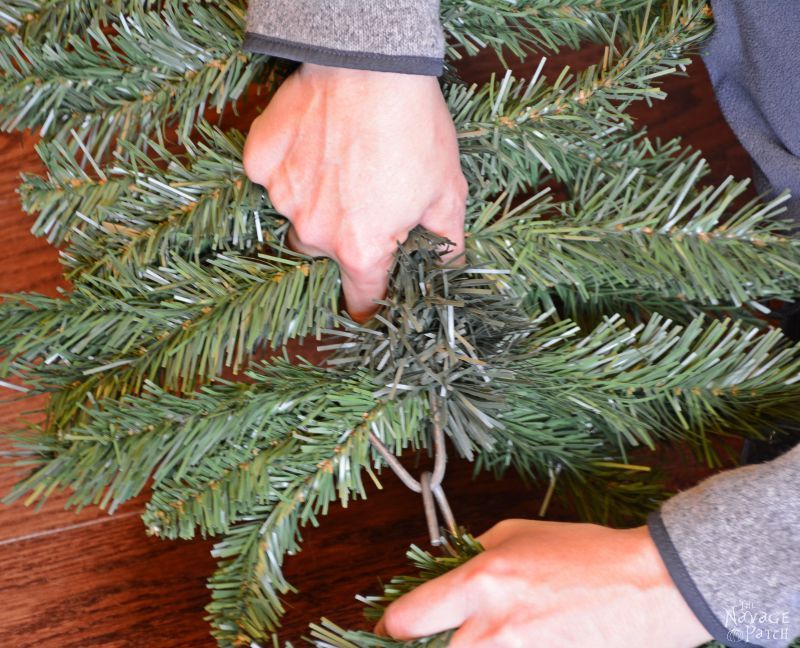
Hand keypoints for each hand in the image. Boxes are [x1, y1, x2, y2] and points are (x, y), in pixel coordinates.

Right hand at [243, 63, 467, 321]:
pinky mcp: (260, 161)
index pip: (362, 297)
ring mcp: (283, 196)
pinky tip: (313, 143)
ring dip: (316, 201)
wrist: (371, 65)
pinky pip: (271, 178)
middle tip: (365, 200)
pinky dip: (289, 168)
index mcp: (361, 248)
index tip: (370, 303)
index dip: (370, 302)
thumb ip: (446, 241)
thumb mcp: (447, 190)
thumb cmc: (415, 129)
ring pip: (298, 215)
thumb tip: (449, 268)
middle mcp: (315, 232)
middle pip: (326, 253)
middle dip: (345, 237)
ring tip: (342, 163)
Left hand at [375, 519, 712, 647]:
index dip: (388, 630)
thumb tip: (441, 575)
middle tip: (428, 638)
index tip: (386, 632)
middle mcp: (491, 631)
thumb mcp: (517, 533)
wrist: (650, 587)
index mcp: (481, 583)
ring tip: (485, 634)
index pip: (408, 619)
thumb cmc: (584, 552)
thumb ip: (472, 556)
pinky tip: (517, 640)